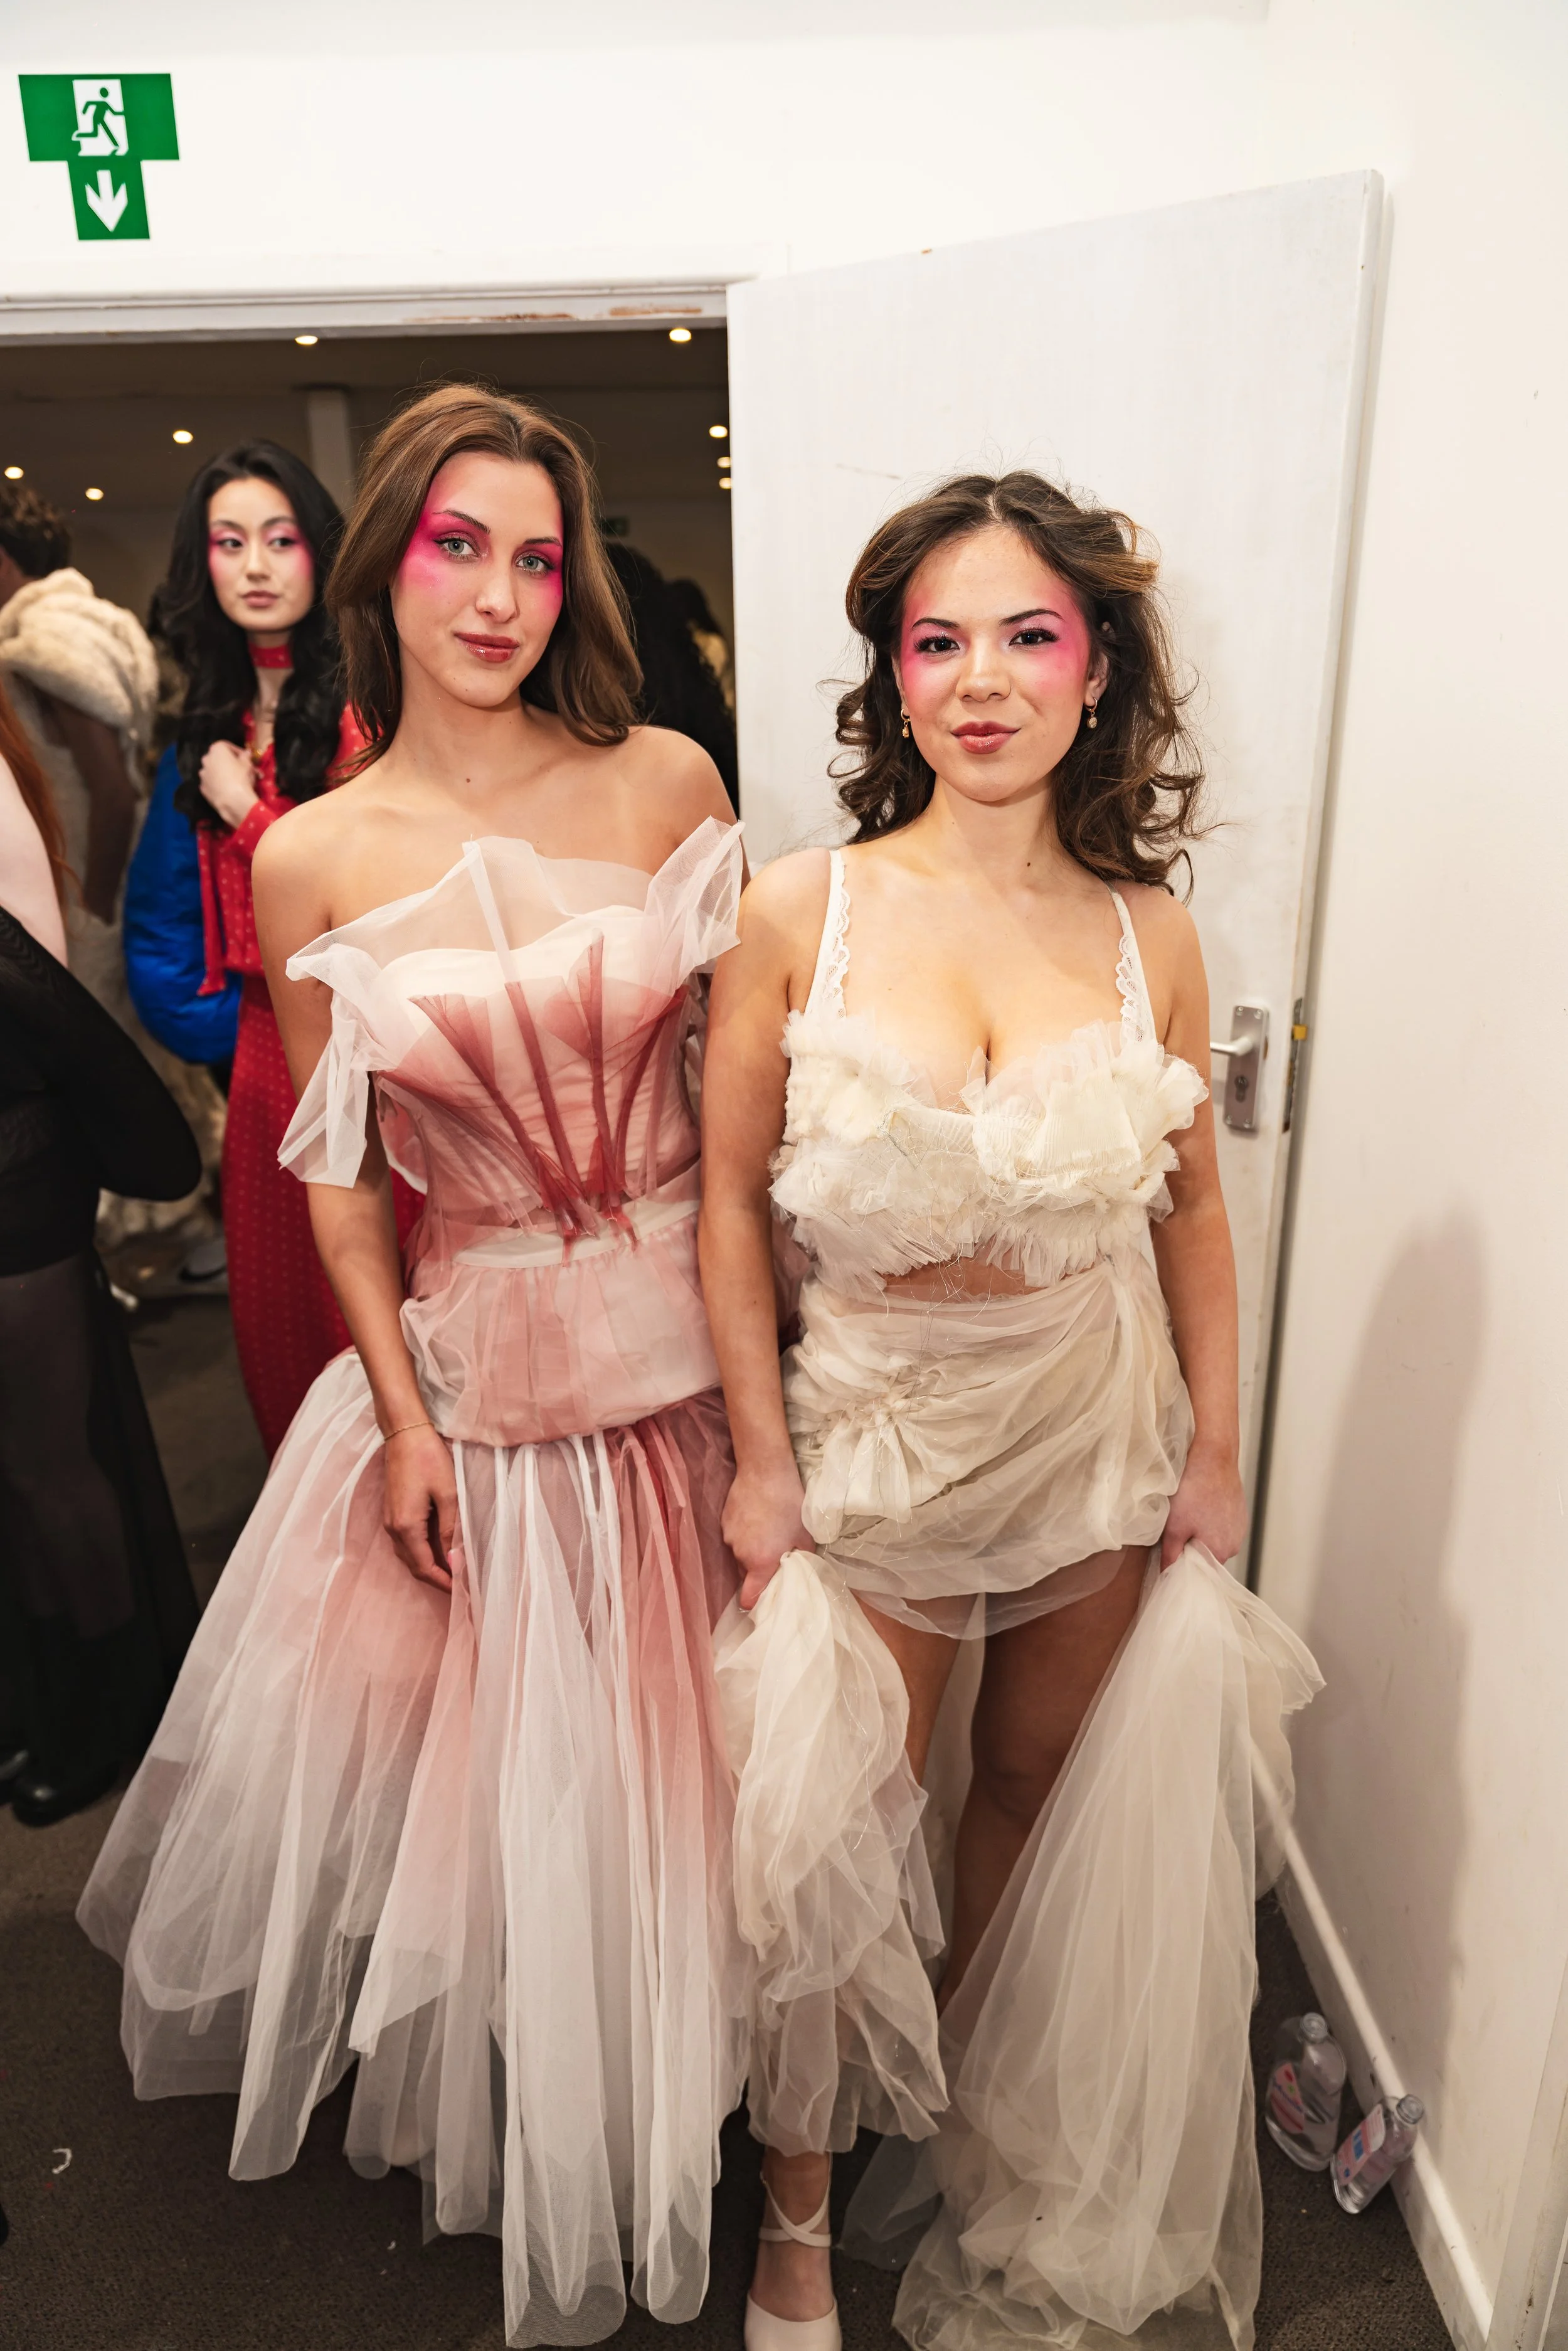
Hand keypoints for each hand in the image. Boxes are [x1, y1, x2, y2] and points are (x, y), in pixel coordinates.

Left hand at [198, 739, 259, 828]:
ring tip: (234, 781)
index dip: (237, 751)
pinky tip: (227, 790)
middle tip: (240, 770)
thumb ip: (245, 756)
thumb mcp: (248, 764)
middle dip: (228, 762)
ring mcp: (203, 774)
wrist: (233, 801)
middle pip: (218, 758)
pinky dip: (218, 784)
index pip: (226, 746)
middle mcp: (206, 759)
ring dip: (222, 773)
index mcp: (217, 750)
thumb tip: (246, 753)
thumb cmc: (241, 778)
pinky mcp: (203, 787)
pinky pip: (211, 783)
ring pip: (213, 771)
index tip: (245, 758)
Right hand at [383, 1423, 459, 1591]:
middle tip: (460, 1585)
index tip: (461, 1592)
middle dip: (436, 1578)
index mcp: (406, 1527)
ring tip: (452, 1570)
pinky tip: (438, 1549)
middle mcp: (393, 1528)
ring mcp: (389, 1520)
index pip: (424, 1567)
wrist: (405, 1434)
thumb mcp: (448, 1494)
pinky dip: (421, 1552)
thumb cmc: (429, 1459)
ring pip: (408, 1555)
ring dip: (428, 1566)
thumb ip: (451, 1530)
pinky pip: (405, 1542)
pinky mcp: (392, 1511)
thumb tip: (455, 1561)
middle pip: (414, 1566)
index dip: (442, 1582)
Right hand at [721, 1456, 812, 1610]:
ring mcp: (729, 1537)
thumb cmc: (789, 1504)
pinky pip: (735, 1536)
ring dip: (753, 1549)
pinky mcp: (724, 1521)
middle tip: (777, 1552)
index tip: (767, 1597)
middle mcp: (740, 1554)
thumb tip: (799, 1572)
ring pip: (741, 1554)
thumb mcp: (804, 1535)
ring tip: (769, 1529)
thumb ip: (801, 1560)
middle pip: (746, 1574)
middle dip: (760, 1569)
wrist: (765, 1470)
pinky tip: (759, 1516)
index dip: (757, 1602)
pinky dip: (746, 1533)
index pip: (749, 1599)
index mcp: (760, 1563)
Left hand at [1161, 1438, 1246, 1568]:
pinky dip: (1209, 1519)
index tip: (1171, 1552)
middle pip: (1207, 1556)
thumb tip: (1167, 1575)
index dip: (1183, 1564)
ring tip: (1187, 1513)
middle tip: (1175, 1530)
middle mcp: (1235, 1544)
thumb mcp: (1174, 1527)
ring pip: (1214, 1539)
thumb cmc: (1193, 1491)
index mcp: (1220, 1552)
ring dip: (1200, 1532)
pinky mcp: (1239, 1511)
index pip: (1200, 1572)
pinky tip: (1198, 1504)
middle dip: (1191, 1547)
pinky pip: (1221, 1524)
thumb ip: (1171, 1555)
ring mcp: (1239, 1527)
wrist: (1213, 1457)